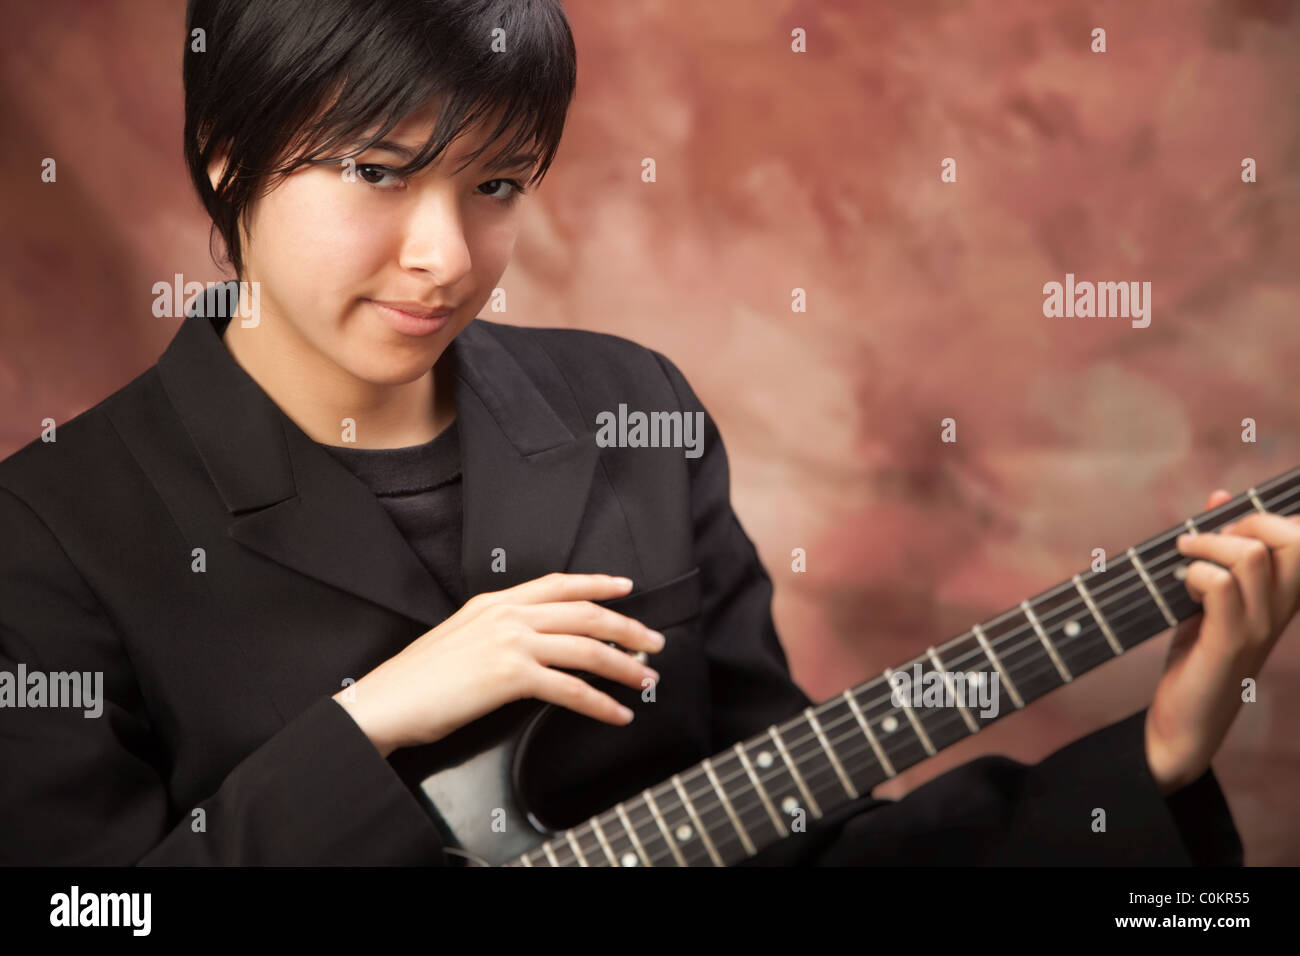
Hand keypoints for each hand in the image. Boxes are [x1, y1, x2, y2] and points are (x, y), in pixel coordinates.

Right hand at [333, 573, 665, 757]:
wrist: (386, 700)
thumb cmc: (417, 679)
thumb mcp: (460, 637)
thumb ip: (496, 630)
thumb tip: (530, 644)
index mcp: (494, 601)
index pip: (558, 584)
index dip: (598, 583)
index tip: (625, 586)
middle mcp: (507, 615)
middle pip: (585, 613)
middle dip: (627, 627)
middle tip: (654, 642)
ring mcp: (510, 642)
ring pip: (587, 648)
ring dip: (624, 666)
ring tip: (646, 680)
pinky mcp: (511, 675)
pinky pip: (571, 689)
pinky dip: (601, 703)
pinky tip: (617, 713)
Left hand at [1144, 489, 1299, 794]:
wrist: (1186, 720)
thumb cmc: (1197, 653)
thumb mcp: (1209, 595)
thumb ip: (1219, 550)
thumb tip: (1220, 495)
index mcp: (1283, 596)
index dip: (1266, 518)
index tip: (1226, 527)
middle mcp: (1281, 610)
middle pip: (1292, 539)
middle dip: (1246, 521)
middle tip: (1207, 539)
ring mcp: (1259, 626)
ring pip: (1250, 556)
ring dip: (1207, 545)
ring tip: (1185, 560)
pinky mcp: (1229, 642)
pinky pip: (1219, 586)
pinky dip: (1193, 574)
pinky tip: (1180, 587)